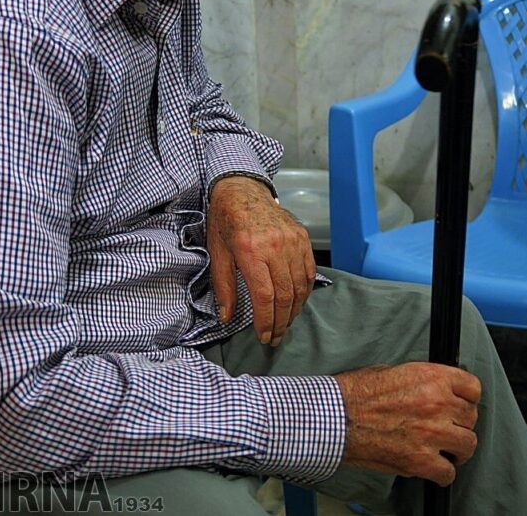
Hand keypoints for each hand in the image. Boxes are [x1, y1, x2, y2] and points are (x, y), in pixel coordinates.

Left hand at [207, 176, 315, 345]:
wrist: (242, 189)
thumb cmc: (226, 221)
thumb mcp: (217, 253)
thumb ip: (224, 287)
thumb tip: (226, 317)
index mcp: (250, 250)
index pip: (264, 296)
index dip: (265, 321)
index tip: (263, 336)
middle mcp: (275, 245)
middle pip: (285, 295)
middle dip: (281, 322)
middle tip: (275, 338)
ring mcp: (292, 241)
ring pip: (300, 286)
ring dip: (294, 311)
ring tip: (285, 325)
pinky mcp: (302, 237)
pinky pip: (309, 272)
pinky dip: (305, 292)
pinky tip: (296, 304)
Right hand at [335, 362, 480, 485]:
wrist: (335, 416)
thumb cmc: (355, 393)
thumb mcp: (393, 371)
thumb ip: (422, 382)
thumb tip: (436, 390)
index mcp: (431, 377)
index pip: (473, 388)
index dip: (468, 398)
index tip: (462, 404)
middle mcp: (436, 403)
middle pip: (471, 417)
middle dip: (460, 423)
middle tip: (447, 428)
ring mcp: (431, 433)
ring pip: (468, 444)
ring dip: (457, 449)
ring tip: (445, 450)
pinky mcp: (420, 459)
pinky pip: (448, 473)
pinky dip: (442, 473)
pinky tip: (432, 468)